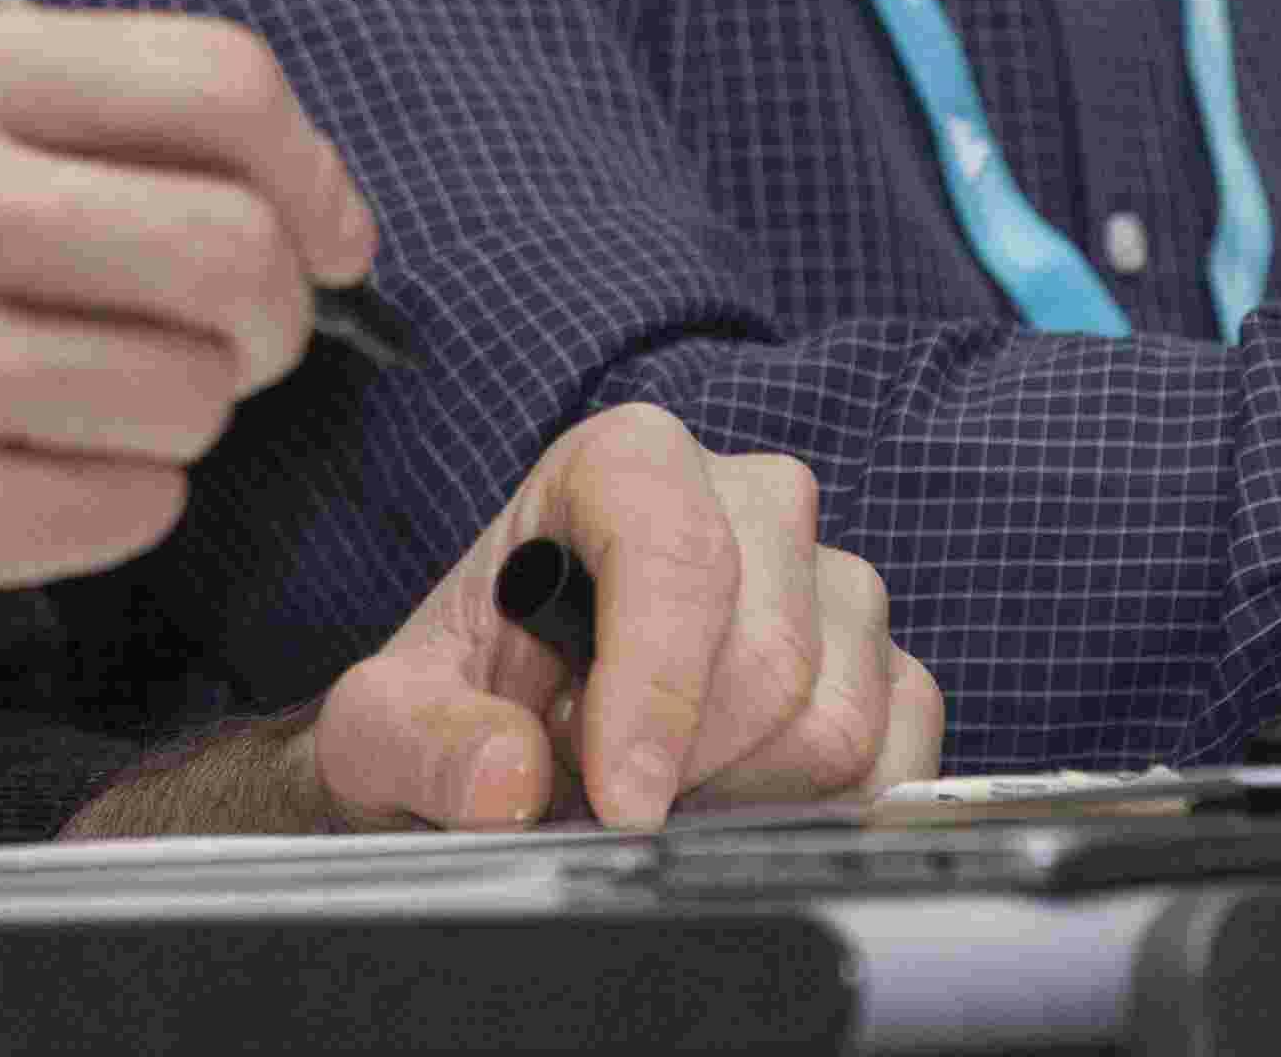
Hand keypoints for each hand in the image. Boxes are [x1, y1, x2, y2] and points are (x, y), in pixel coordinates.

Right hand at [0, 2, 370, 798]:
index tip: (332, 230)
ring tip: (65, 401)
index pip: (220, 81)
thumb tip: (315, 199)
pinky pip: (136, 509)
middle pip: (240, 252)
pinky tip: (10, 476)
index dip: (314, 169)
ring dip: (176, 414)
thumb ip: (92, 130)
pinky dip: (109, 503)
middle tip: (239, 338)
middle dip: (278, 313)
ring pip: (198, 395)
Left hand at [310, 404, 937, 830]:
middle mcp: (745, 498)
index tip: (619, 803)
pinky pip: (900, 754)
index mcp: (622, 463)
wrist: (507, 750)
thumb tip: (507, 776)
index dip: (657, 692)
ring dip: (745, 802)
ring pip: (838, 719)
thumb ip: (420, 744)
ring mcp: (829, 580)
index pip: (675, 554)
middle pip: (769, 656)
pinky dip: (823, 818)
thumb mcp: (381, 730)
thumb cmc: (453, 712)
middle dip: (684, 766)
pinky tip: (737, 813)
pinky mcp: (884, 667)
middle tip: (601, 796)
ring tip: (659, 792)